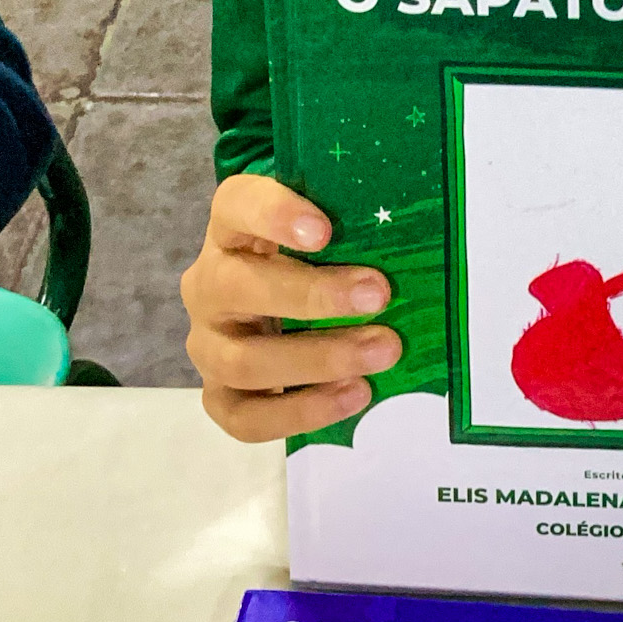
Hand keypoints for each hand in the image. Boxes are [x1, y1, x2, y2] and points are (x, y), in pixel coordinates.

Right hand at [180, 172, 401, 442]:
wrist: (283, 304)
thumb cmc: (318, 255)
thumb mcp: (330, 224)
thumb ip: (355, 217)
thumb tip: (414, 223)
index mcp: (232, 227)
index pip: (236, 204)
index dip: (274, 216)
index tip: (324, 232)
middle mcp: (209, 283)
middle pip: (237, 287)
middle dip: (312, 296)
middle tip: (379, 296)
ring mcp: (209, 343)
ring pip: (243, 360)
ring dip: (318, 359)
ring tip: (382, 352)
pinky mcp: (220, 394)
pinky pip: (246, 416)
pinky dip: (301, 411)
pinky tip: (354, 395)